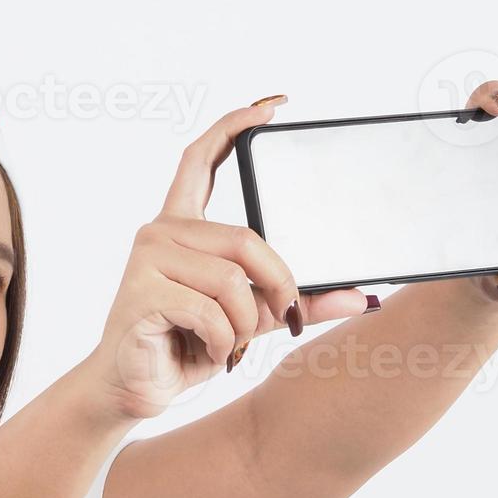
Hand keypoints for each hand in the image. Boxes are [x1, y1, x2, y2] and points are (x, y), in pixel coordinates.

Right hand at [75, 96, 376, 420]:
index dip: (232, 128)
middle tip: (283, 317)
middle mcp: (159, 233)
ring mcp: (146, 259)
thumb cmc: (185, 347)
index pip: (202, 161)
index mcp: (180, 228)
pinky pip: (212, 312)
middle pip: (245, 238)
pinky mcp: (141, 291)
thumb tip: (365, 297)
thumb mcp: (251, 319)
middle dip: (277, 283)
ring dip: (245, 324)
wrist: (132, 389)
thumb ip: (297, 302)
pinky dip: (224, 343)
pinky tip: (209, 353)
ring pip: (232, 280)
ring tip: (228, 344)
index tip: (268, 108)